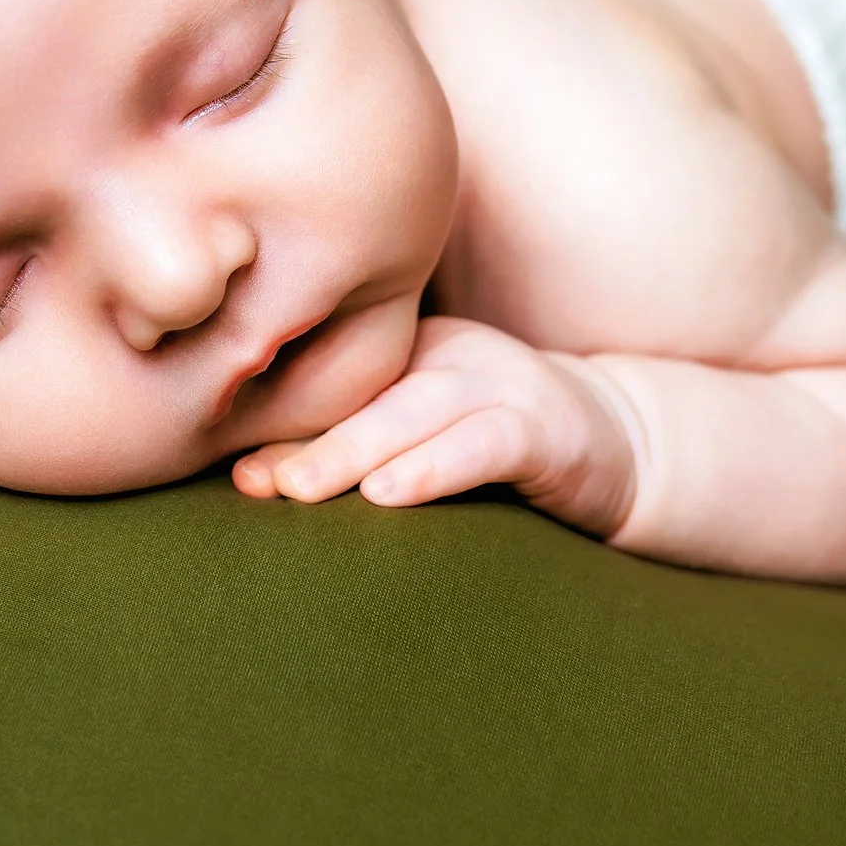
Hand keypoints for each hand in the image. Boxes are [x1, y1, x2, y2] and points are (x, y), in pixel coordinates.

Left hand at [231, 316, 639, 537]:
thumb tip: (251, 476)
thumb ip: (353, 444)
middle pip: (369, 389)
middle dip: (306, 433)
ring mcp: (503, 385)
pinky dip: (436, 467)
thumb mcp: (423, 438)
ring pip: (419, 412)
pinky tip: (391, 494)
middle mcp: (454, 354)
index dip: (281, 415)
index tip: (224, 454)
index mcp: (415, 350)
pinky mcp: (547, 429)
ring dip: (356, 450)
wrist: (621, 448)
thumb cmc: (500, 451)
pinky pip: (485, 445)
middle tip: (251, 476)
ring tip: (299, 486)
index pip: (339, 377)